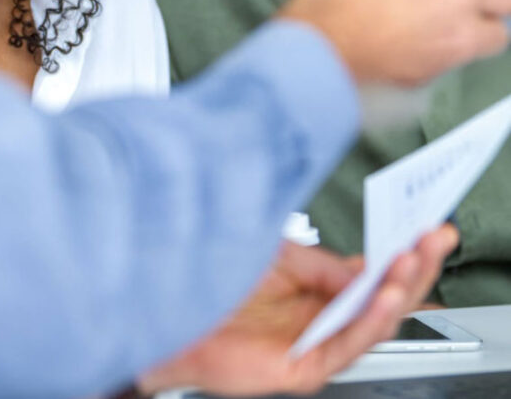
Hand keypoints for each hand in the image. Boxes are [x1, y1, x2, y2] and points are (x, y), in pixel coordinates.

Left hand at [138, 224, 457, 396]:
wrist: (161, 302)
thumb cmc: (209, 274)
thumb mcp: (278, 255)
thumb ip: (324, 263)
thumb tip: (368, 263)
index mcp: (314, 290)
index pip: (369, 275)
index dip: (399, 253)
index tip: (422, 228)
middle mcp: (316, 318)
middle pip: (379, 298)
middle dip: (412, 266)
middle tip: (435, 237)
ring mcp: (311, 344)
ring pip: (372, 322)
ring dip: (399, 288)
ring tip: (414, 258)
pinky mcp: (302, 367)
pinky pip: (347, 345)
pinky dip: (372, 318)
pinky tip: (386, 292)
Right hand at [280, 0, 510, 85]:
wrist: (313, 47)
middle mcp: (458, 30)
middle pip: (498, 30)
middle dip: (482, 17)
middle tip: (455, 2)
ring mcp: (440, 60)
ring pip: (468, 50)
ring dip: (455, 36)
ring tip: (420, 22)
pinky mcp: (418, 80)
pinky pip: (436, 65)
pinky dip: (424, 54)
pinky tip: (396, 41)